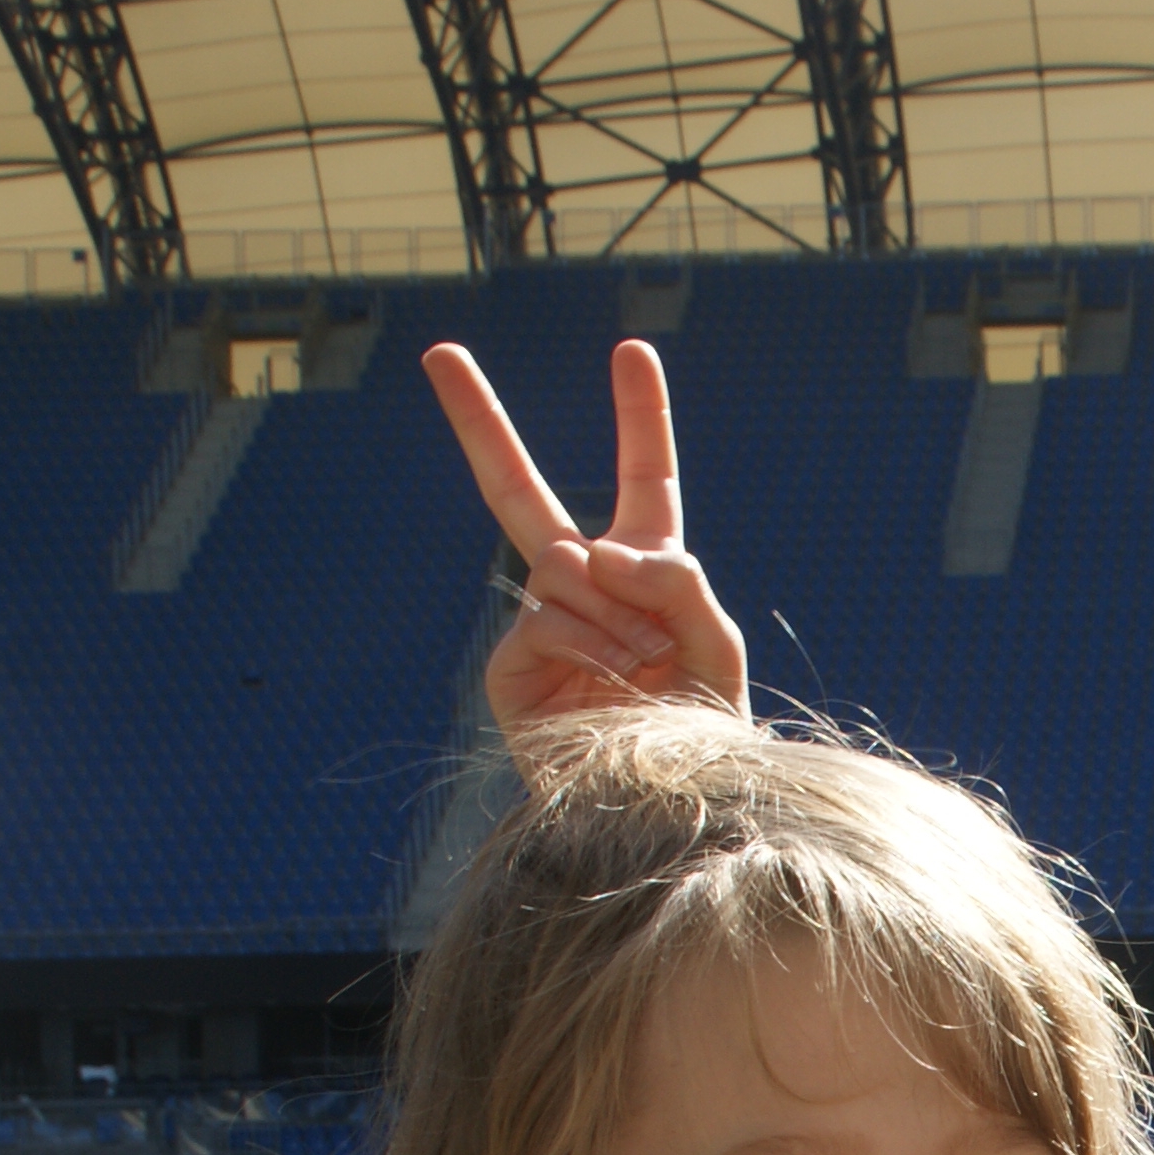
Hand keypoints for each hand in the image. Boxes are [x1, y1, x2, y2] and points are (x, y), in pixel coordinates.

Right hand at [423, 336, 748, 736]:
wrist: (668, 805)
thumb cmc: (701, 727)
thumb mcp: (714, 643)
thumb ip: (676, 580)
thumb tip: (595, 551)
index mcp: (644, 568)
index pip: (645, 478)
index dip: (640, 417)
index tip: (631, 349)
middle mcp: (581, 585)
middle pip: (518, 490)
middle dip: (478, 420)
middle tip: (439, 351)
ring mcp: (538, 620)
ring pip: (563, 563)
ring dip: (618, 610)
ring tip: (647, 666)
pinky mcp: (511, 664)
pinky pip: (548, 616)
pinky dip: (593, 642)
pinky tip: (614, 680)